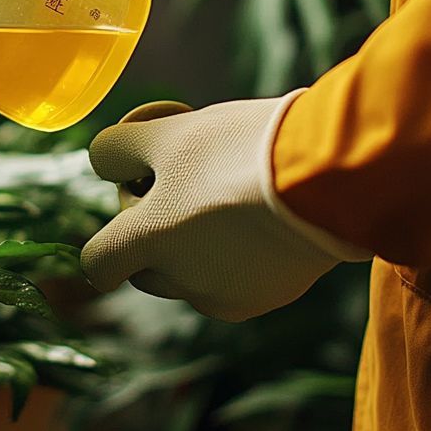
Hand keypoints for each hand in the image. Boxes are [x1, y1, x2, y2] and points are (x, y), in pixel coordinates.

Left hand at [82, 93, 370, 321]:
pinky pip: (235, 279)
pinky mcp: (271, 297)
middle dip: (151, 235)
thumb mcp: (166, 133)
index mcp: (148, 243)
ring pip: (191, 275)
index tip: (136, 195)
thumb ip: (116, 149)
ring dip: (194, 245)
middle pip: (144, 269)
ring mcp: (229, 296)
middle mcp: (183, 281)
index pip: (97, 263)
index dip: (107, 231)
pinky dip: (236, 254)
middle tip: (184, 186)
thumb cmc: (238, 150)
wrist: (333, 176)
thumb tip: (105, 162)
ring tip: (227, 193)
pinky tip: (260, 213)